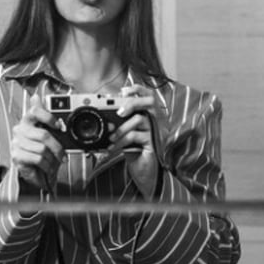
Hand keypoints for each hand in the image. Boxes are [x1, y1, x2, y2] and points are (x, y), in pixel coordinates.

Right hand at [11, 94, 65, 193]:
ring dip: (52, 159)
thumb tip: (35, 96)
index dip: (48, 118)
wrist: (38, 174)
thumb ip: (43, 115)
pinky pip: (37, 159)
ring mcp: (16, 143)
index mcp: (27, 121)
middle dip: (57, 147)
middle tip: (63, 155)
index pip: (34, 111)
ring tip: (53, 162)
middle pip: (43, 134)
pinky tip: (47, 167)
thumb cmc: (44, 152)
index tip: (59, 126)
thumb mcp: (48, 132)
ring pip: (42, 149)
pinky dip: (46, 165)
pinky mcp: (16, 156)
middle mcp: (20, 130)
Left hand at [108, 84, 159, 199]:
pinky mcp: (154, 143)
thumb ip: (122, 124)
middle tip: (119, 112)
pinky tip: (114, 147)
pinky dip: (122, 141)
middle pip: (150, 101)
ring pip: (140, 119)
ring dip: (122, 128)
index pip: (149, 95)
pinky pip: (136, 136)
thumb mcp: (127, 135)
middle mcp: (158, 121)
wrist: (144, 174)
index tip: (123, 91)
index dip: (138, 89)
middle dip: (132, 103)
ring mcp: (157, 132)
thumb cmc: (135, 152)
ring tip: (112, 137)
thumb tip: (106, 117)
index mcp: (151, 115)